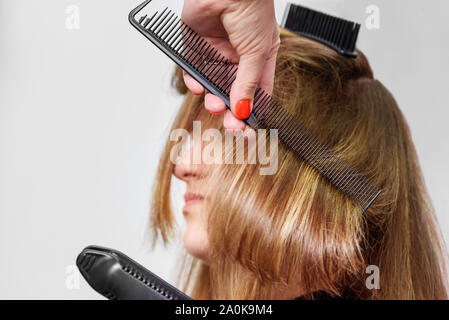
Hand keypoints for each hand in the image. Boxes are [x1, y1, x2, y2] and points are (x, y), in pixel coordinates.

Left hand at [181, 0, 279, 131]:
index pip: (257, 91)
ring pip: (213, 84)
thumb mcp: (257, 52)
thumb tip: (243, 110)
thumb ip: (248, 83)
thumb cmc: (251, 8)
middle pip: (234, 92)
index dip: (253, 111)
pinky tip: (199, 87)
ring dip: (213, 98)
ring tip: (214, 105)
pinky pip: (193, 69)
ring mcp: (217, 51)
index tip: (248, 129)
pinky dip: (194, 81)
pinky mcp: (197, 45)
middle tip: (231, 124)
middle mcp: (238, 56)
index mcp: (260, 57)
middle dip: (232, 110)